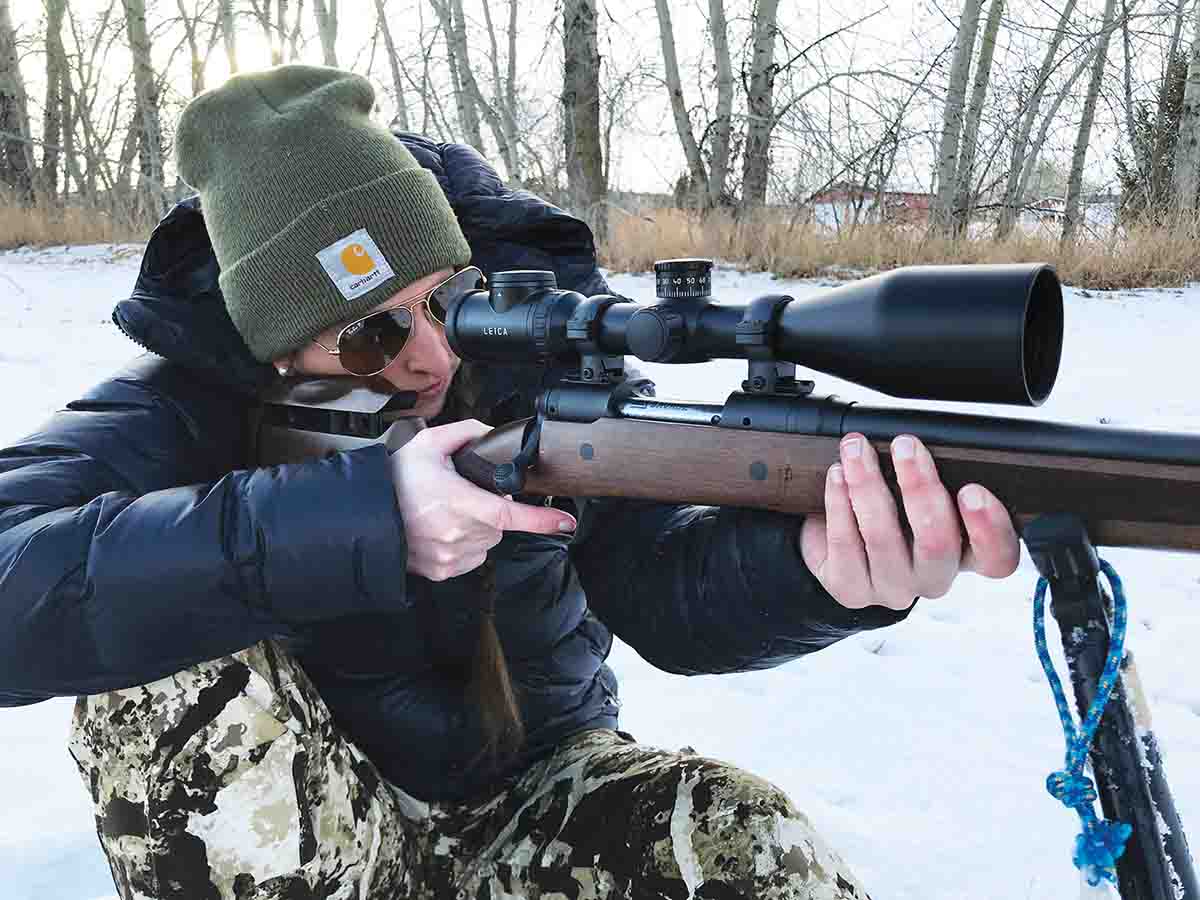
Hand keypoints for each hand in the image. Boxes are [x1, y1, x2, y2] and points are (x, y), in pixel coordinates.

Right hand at [390, 419, 576, 581]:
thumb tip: (490, 433)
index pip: (510, 514)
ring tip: (447, 514)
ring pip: (487, 542)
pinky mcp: (442, 571)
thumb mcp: (427, 444)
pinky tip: (443, 531)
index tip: (566, 523)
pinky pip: (471, 558)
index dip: (542, 520)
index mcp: (459, 503)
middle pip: (498, 524)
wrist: (363, 514)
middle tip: (461, 496)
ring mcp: (450, 556)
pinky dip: (465, 545)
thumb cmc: (394, 482)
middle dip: (489, 510)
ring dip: (478, 528)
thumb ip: (465, 432)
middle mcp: (457, 534)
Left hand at [798, 433, 1019, 609]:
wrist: (835, 536)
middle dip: (920, 487)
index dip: (989, 528)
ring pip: (884, 538)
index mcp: (965, 554)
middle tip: (905, 446)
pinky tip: (837, 475)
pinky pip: (845, 544)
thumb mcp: (920, 488)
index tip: (972, 490)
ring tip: (856, 450)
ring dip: (868, 485)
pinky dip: (838, 502)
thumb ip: (938, 473)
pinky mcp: (851, 590)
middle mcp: (933, 577)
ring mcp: (893, 588)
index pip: (997, 557)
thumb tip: (924, 440)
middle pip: (937, 543)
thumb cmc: (889, 504)